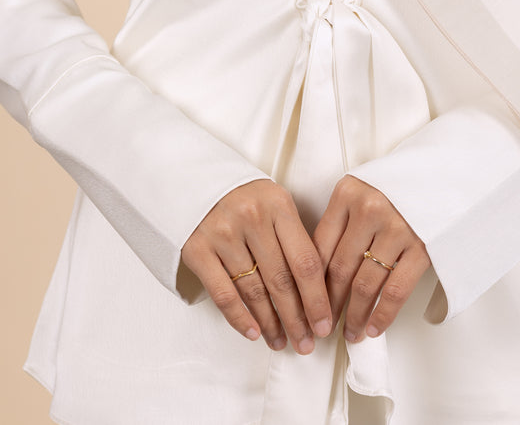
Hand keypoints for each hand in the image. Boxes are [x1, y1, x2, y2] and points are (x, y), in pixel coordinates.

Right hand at [181, 178, 332, 354]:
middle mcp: (251, 217)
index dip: (317, 298)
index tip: (325, 323)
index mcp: (277, 204)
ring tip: (282, 341)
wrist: (194, 177)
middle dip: (297, 319)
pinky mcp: (197, 249)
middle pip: (281, 280)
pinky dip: (240, 318)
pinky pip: (223, 294)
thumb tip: (317, 289)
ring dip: (270, 323)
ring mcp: (223, 233)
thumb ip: (294, 237)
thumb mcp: (274, 202)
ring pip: (254, 291)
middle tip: (306, 343)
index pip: (305, 260)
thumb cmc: (243, 196)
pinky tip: (253, 332)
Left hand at [312, 175, 430, 342]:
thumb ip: (339, 223)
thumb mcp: (359, 192)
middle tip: (324, 325)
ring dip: (355, 315)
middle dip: (330, 304)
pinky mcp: (421, 246)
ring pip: (366, 284)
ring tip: (350, 332)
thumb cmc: (394, 188)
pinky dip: (383, 315)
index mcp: (347, 193)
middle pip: (341, 268)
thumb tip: (317, 274)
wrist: (441, 176)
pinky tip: (374, 328)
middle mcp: (369, 208)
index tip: (308, 304)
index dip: (311, 282)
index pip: (320, 247)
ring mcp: (397, 227)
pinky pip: (396, 290)